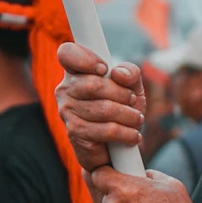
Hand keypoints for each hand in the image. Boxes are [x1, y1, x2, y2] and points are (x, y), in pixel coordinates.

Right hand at [56, 43, 145, 174]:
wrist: (114, 149)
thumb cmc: (121, 110)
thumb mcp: (132, 87)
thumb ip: (131, 73)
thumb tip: (119, 73)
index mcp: (76, 72)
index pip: (67, 53)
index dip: (85, 58)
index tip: (104, 68)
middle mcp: (66, 89)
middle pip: (95, 84)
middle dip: (123, 94)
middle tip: (132, 101)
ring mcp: (66, 111)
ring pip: (105, 108)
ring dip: (129, 115)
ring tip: (136, 119)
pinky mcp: (74, 132)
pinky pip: (107, 129)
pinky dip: (127, 133)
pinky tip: (133, 135)